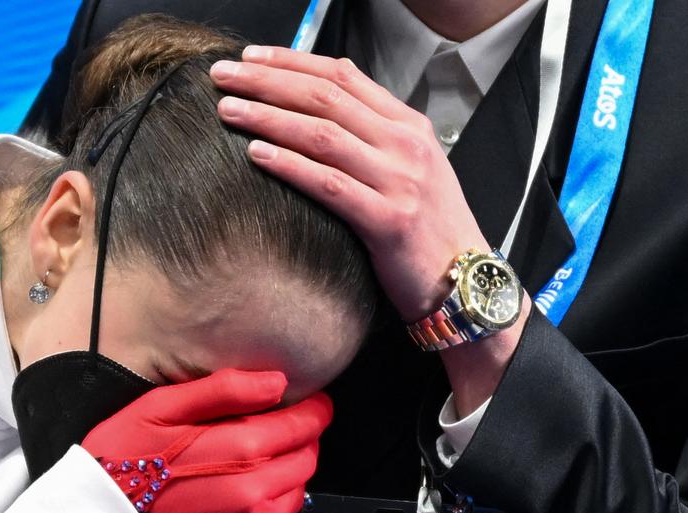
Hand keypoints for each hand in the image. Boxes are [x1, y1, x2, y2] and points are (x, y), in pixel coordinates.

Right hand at [82, 369, 331, 512]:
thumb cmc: (121, 459)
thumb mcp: (161, 407)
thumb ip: (224, 390)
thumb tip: (277, 382)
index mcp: (239, 452)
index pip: (303, 426)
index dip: (314, 410)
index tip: (312, 401)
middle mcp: (252, 497)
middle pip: (305, 462)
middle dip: (300, 441)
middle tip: (278, 428)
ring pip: (292, 496)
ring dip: (284, 475)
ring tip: (251, 462)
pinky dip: (259, 507)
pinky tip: (226, 497)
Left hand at [210, 47, 530, 412]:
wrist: (465, 281)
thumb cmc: (425, 228)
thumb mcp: (408, 168)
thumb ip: (371, 135)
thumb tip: (320, 103)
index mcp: (408, 125)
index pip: (343, 76)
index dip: (292, 62)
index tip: (249, 57)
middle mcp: (406, 144)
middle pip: (326, 97)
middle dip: (268, 81)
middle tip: (223, 75)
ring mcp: (400, 180)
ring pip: (323, 134)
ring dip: (268, 118)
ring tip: (228, 109)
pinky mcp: (388, 220)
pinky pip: (329, 184)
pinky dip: (290, 165)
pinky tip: (255, 154)